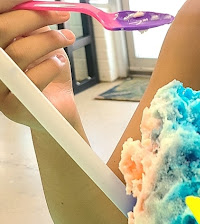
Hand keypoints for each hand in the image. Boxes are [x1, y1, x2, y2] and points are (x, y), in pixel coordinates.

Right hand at [0, 0, 77, 129]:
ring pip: (18, 53)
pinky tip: (57, 64)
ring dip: (49, 41)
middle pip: (2, 29)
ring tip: (65, 40)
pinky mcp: (11, 107)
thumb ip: (33, 24)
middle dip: (34, 17)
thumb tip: (34, 2)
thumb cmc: (47, 73)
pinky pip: (30, 79)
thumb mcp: (40, 42)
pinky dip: (50, 66)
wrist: (58, 110)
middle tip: (62, 16)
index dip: (10, 2)